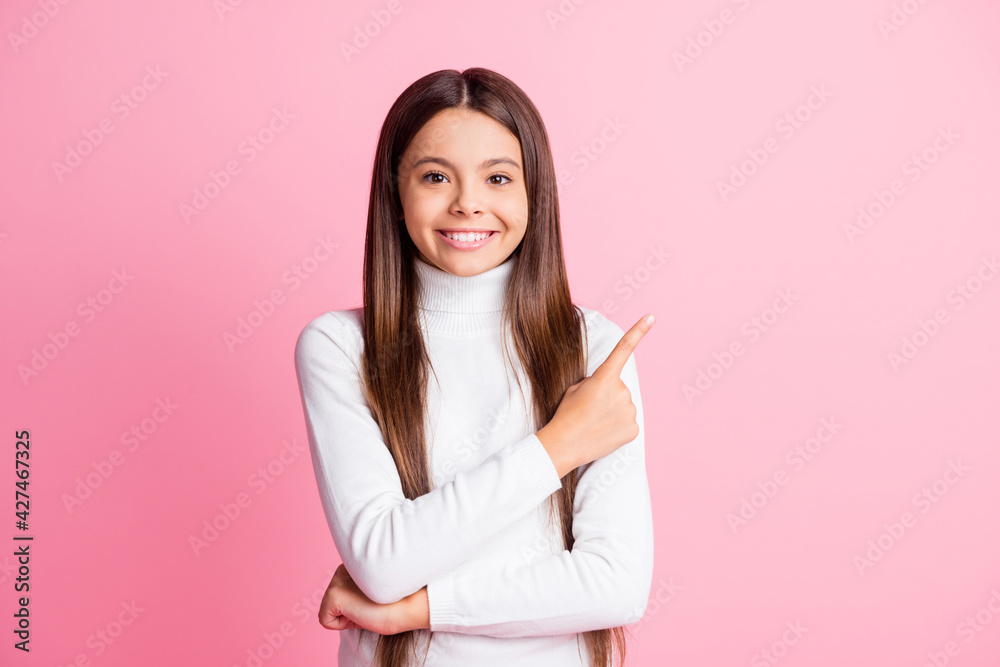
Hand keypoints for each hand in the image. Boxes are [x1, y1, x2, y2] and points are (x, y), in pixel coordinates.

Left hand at [319, 564, 425, 634]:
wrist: (408, 606)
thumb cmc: (397, 602)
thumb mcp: (373, 590)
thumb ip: (357, 589)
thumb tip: (345, 601)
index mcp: (352, 564)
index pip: (341, 594)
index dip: (356, 605)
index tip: (374, 600)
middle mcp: (342, 569)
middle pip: (332, 602)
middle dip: (349, 611)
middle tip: (371, 606)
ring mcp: (336, 581)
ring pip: (328, 611)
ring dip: (347, 617)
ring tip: (367, 608)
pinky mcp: (333, 595)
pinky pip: (326, 621)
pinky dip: (342, 625)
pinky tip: (360, 614)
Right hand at [537, 314, 653, 476]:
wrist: (564, 445)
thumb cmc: (566, 414)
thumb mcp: (576, 389)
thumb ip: (597, 382)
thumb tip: (611, 388)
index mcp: (604, 378)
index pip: (624, 349)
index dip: (639, 331)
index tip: (651, 317)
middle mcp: (621, 392)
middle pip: (619, 388)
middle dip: (608, 396)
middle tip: (590, 410)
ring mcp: (630, 411)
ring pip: (624, 405)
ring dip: (613, 411)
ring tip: (595, 423)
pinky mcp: (634, 429)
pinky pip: (628, 422)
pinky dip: (618, 427)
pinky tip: (605, 432)